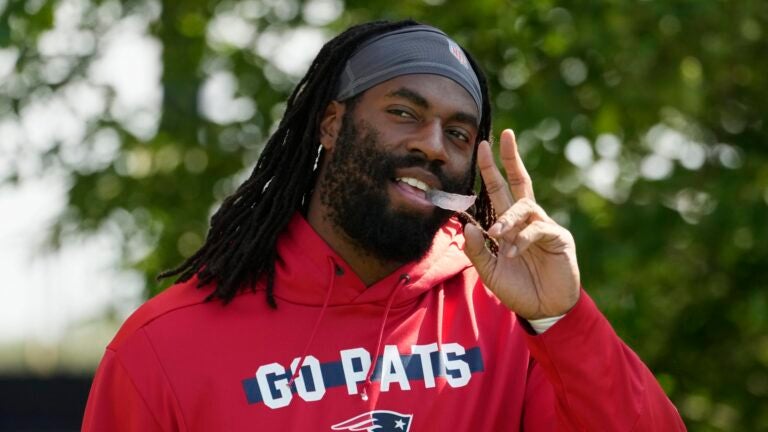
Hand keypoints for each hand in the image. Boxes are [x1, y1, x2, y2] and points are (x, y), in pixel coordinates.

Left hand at [463, 129, 580, 319]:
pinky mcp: (558, 238)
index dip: (492, 169)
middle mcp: (527, 220)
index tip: (484, 145)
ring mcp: (544, 226)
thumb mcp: (488, 271)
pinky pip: (537, 229)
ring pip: (524, 207)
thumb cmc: (517, 288)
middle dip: (510, 159)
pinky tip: (512, 252)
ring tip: (497, 235)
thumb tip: (468, 224)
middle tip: (504, 136)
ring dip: (507, 219)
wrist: (543, 310)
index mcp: (509, 224)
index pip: (499, 190)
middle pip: (519, 182)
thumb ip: (477, 250)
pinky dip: (521, 240)